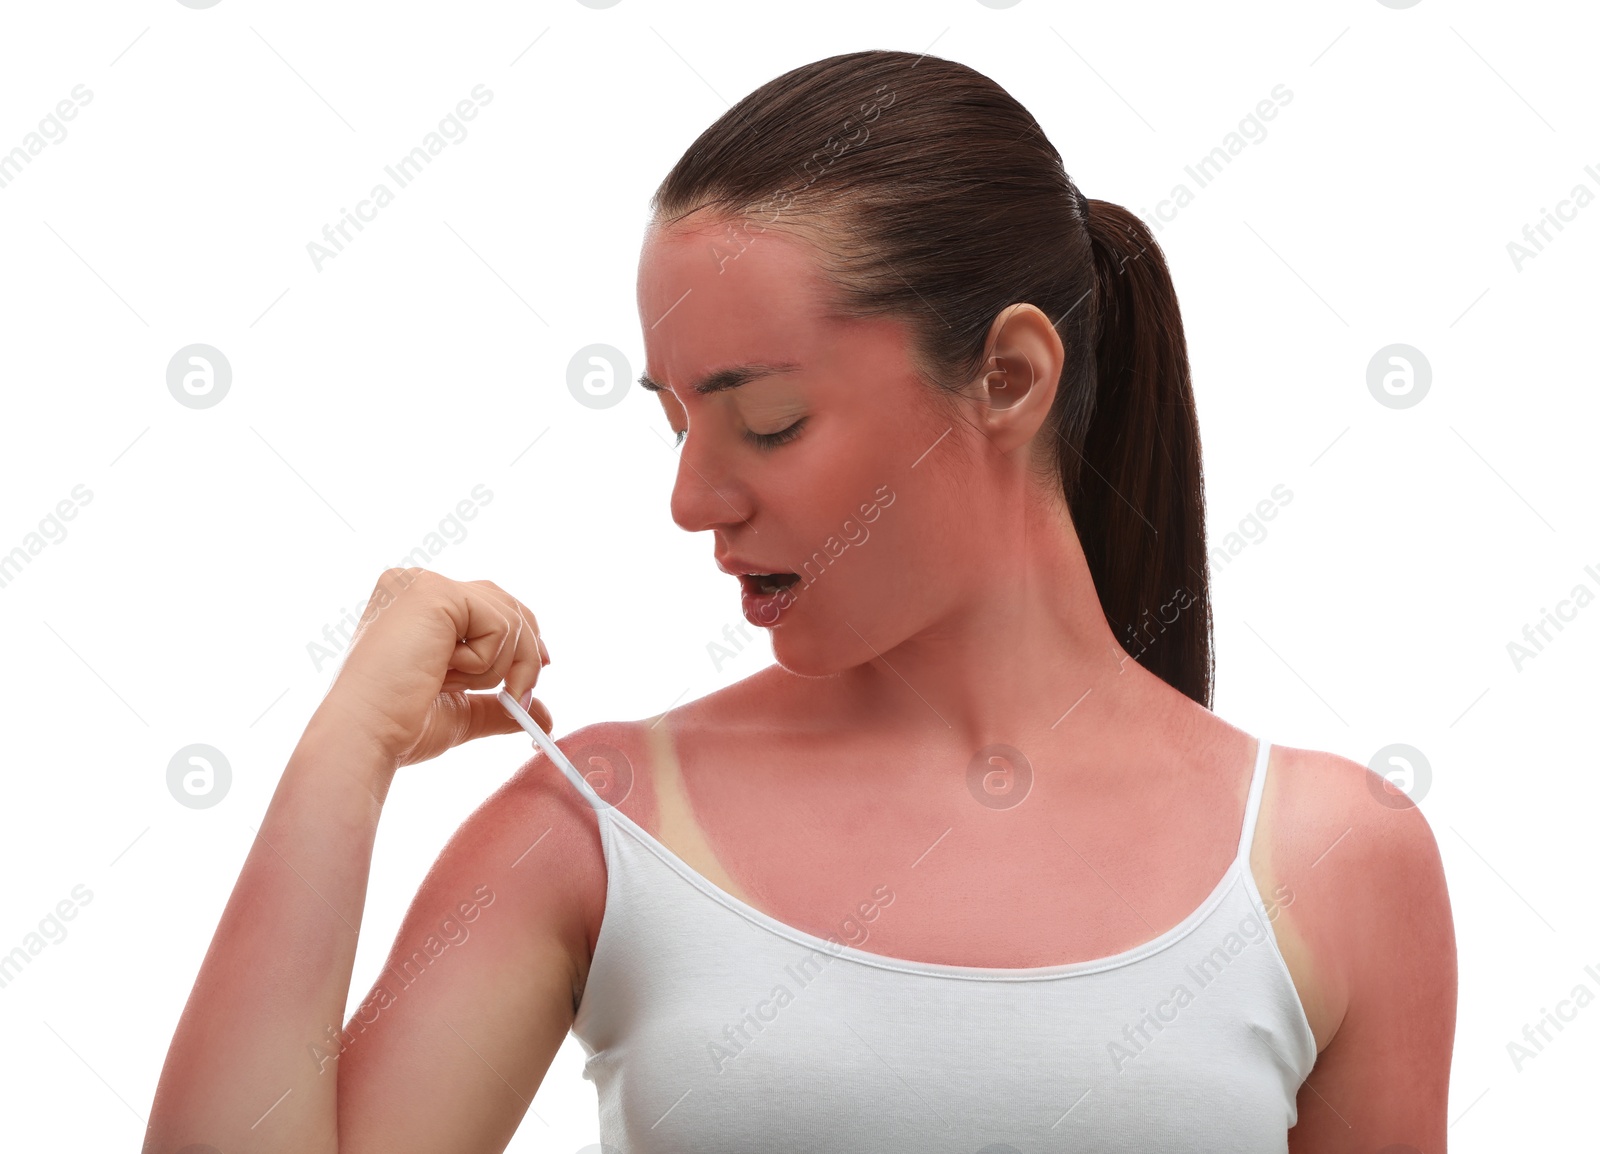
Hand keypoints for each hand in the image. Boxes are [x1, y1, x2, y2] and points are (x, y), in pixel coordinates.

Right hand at [318, 567, 552, 767]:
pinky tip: (443, 671)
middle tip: (520, 694)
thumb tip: (545, 715)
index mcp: (412, 605)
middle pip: (504, 602)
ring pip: (507, 617)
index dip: (520, 633)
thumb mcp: (459, 710)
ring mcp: (420, 584)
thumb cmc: (397, 727)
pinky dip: (486, 660)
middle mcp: (413, 585)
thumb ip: (497, 704)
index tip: (542, 665)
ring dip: (495, 667)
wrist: (365, 736)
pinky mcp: (433, 592)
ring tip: (449, 684)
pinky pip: (499, 623)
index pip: (486, 603)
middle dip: (524, 652)